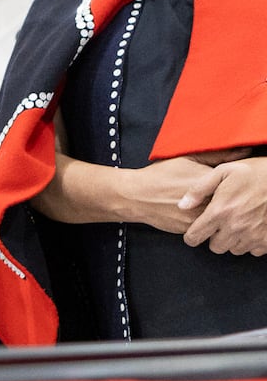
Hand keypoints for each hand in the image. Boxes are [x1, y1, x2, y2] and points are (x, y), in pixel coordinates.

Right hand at [129, 151, 246, 232]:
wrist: (135, 196)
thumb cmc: (160, 175)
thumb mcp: (187, 159)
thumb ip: (218, 156)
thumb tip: (244, 151)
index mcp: (210, 182)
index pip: (235, 184)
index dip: (232, 183)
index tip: (226, 182)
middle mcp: (206, 201)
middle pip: (229, 202)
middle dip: (225, 198)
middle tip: (213, 193)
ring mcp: (198, 217)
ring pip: (218, 217)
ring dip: (214, 211)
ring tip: (203, 202)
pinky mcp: (190, 229)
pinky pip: (204, 226)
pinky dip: (203, 220)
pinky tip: (193, 211)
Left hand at [181, 155, 266, 254]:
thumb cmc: (254, 172)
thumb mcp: (223, 171)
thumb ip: (199, 189)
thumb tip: (181, 206)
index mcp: (220, 211)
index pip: (195, 237)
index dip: (192, 236)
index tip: (195, 231)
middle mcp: (236, 227)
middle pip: (216, 247)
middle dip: (215, 238)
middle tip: (221, 224)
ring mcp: (254, 235)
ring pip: (235, 249)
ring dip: (234, 240)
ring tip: (238, 223)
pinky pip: (254, 251)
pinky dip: (252, 242)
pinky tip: (253, 227)